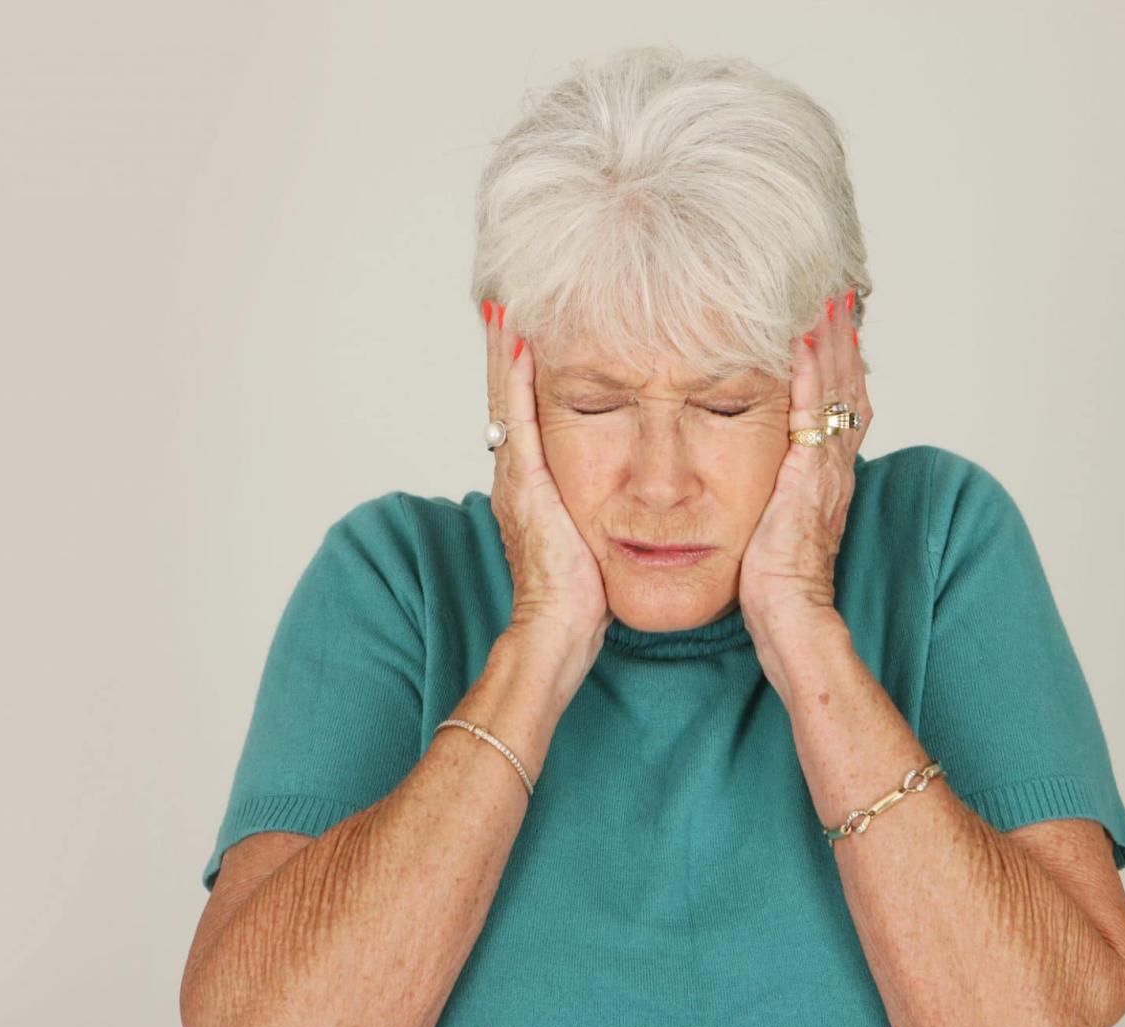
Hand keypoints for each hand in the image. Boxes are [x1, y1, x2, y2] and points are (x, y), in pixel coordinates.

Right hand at [482, 300, 610, 642]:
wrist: (557, 630)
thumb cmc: (581, 595)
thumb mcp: (588, 535)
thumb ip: (593, 506)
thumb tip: (619, 486)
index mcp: (531, 482)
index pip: (523, 410)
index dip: (521, 369)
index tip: (525, 326)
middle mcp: (516, 473)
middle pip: (506, 394)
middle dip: (506, 347)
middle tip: (507, 298)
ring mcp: (516, 477)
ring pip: (506, 398)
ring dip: (506, 351)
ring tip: (507, 305)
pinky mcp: (526, 485)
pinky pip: (519, 420)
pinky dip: (516, 380)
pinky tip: (521, 344)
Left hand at [738, 290, 873, 637]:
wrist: (788, 616)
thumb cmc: (775, 581)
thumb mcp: (779, 521)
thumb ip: (781, 490)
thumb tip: (770, 473)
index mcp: (829, 474)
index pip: (843, 404)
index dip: (842, 362)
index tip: (834, 322)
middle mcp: (835, 465)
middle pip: (849, 386)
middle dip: (843, 339)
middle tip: (838, 292)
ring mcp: (825, 470)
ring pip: (837, 392)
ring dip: (832, 343)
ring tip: (825, 298)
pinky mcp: (807, 477)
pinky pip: (810, 415)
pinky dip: (810, 375)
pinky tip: (801, 340)